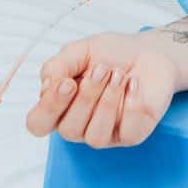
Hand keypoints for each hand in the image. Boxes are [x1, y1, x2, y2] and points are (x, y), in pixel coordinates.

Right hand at [25, 33, 177, 147]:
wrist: (149, 51)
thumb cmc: (112, 54)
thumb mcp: (81, 51)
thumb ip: (58, 66)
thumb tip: (48, 85)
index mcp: (60, 106)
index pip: (38, 123)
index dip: (49, 108)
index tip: (67, 83)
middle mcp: (79, 125)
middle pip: (68, 130)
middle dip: (86, 97)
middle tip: (102, 69)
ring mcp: (105, 134)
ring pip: (95, 136)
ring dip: (108, 101)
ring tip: (120, 75)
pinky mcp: (131, 135)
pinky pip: (127, 132)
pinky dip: (132, 105)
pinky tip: (135, 84)